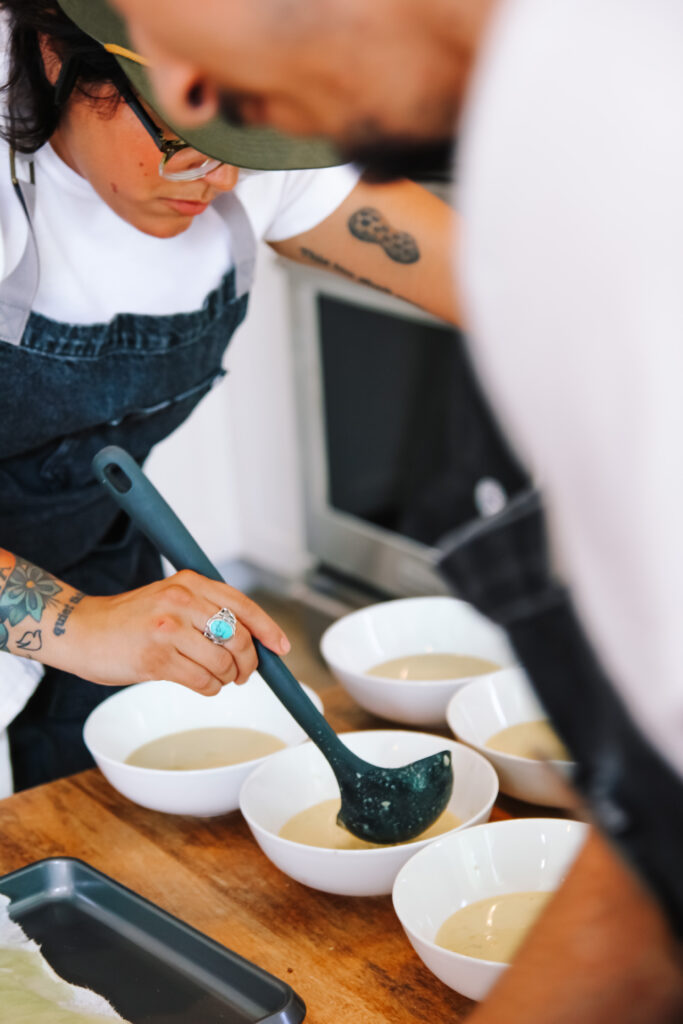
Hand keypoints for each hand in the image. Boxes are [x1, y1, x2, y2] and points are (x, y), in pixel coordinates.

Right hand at [60, 571, 290, 695]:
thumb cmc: (130, 620)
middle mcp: (181, 600)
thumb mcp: (170, 599)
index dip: (268, 629)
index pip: (243, 605)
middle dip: (248, 663)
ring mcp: (168, 628)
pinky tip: (201, 684)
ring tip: (216, 678)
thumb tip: (253, 639)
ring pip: (223, 663)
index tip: (281, 648)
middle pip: (239, 638)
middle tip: (243, 674)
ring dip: (227, 679)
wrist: (81, 630)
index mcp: (190, 582)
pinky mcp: (156, 658)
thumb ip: (207, 611)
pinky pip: (203, 681)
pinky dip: (210, 689)